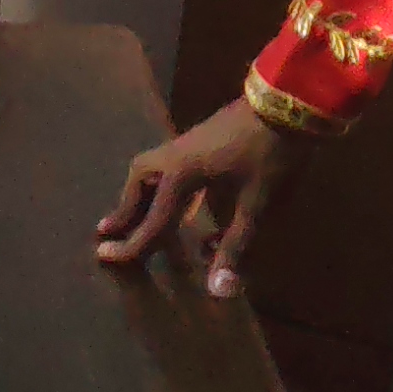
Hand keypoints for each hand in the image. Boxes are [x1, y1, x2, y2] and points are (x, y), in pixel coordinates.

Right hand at [93, 98, 306, 298]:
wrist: (289, 100)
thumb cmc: (270, 154)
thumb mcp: (256, 204)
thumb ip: (235, 246)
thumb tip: (219, 291)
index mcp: (182, 174)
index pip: (152, 219)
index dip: (132, 245)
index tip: (103, 258)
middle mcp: (175, 157)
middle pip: (140, 183)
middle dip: (126, 210)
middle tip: (109, 231)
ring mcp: (187, 142)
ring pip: (151, 169)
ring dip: (141, 194)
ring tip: (136, 214)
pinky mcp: (200, 138)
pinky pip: (167, 165)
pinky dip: (161, 184)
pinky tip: (177, 195)